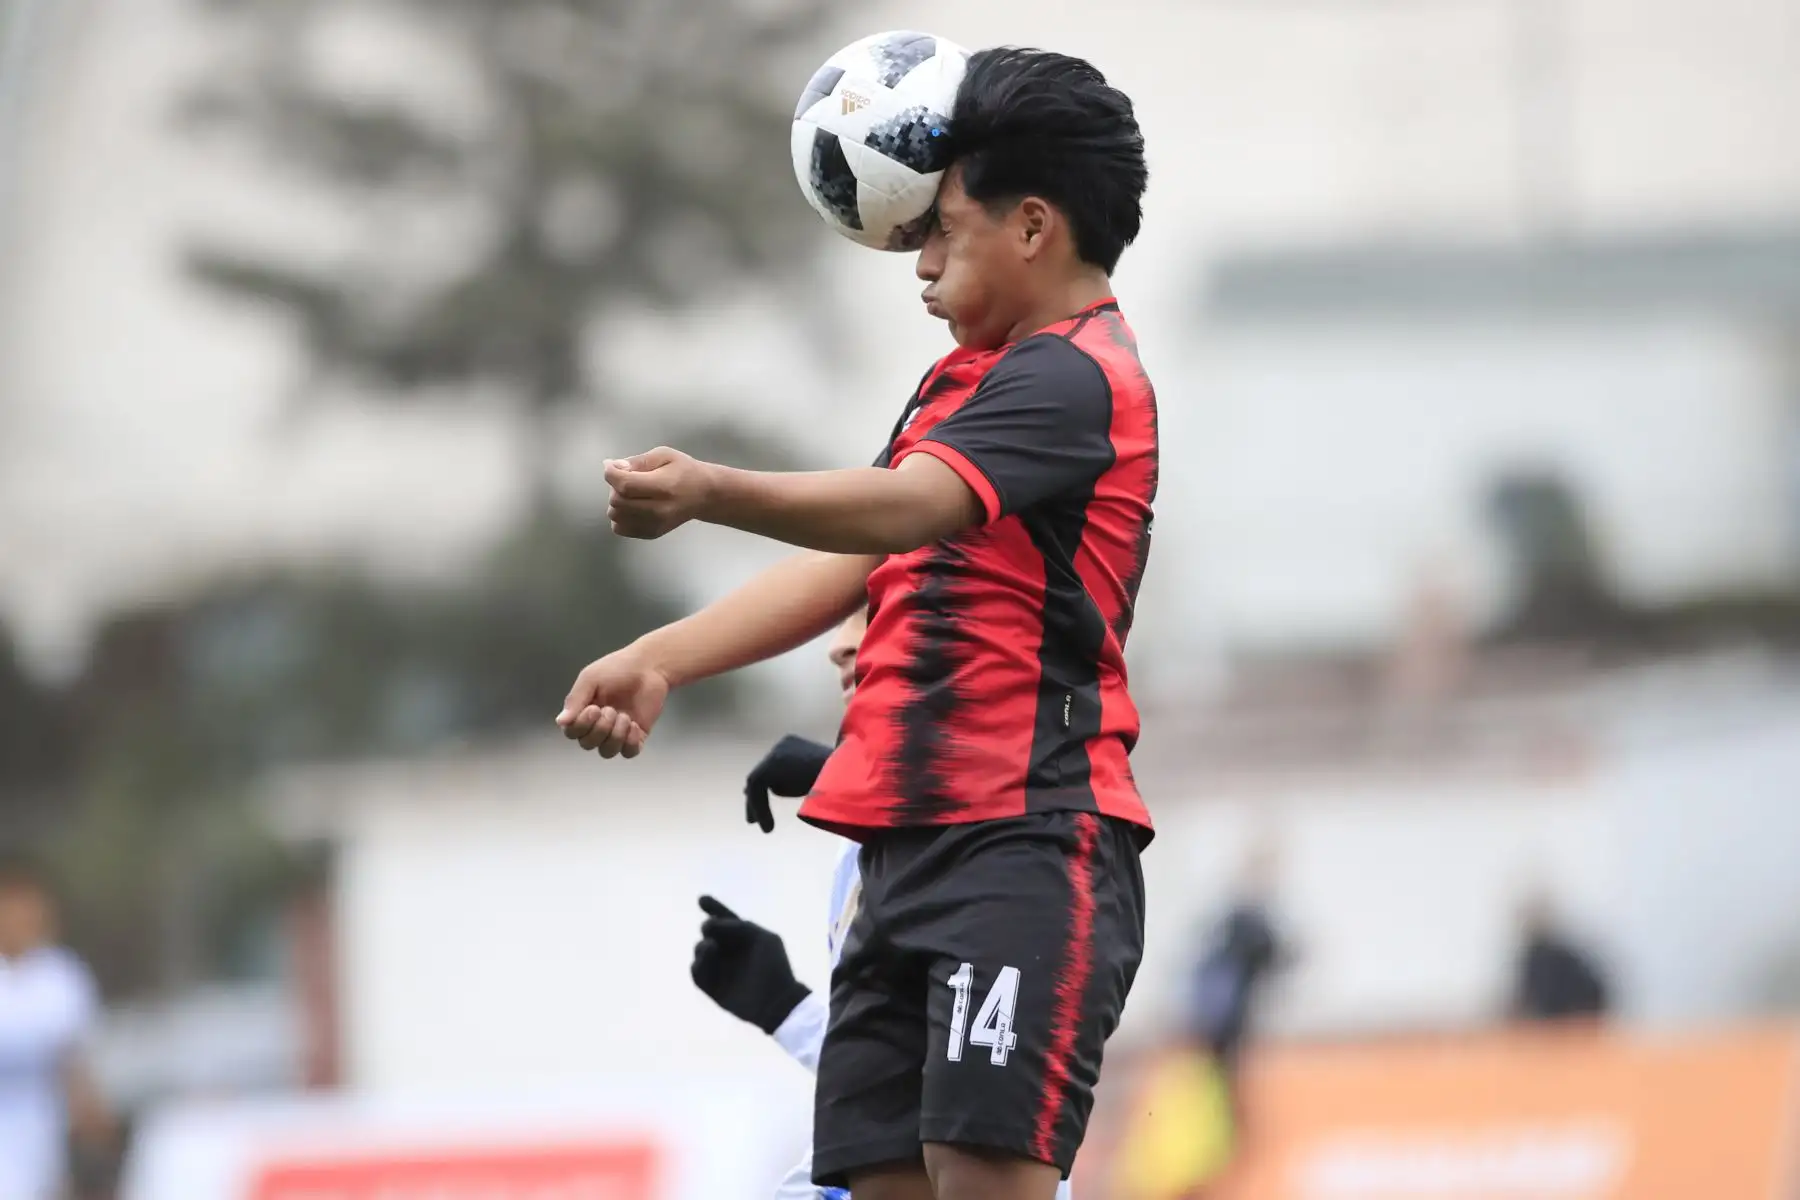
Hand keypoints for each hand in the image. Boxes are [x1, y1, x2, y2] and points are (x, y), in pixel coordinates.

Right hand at [556, 646, 669, 757]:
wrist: (649, 666)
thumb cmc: (617, 668)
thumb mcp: (590, 678)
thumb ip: (575, 700)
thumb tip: (560, 722)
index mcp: (583, 712)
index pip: (572, 732)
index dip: (581, 726)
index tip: (594, 709)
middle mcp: (597, 725)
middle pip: (588, 744)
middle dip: (600, 729)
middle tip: (611, 710)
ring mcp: (617, 732)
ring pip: (607, 752)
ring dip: (615, 736)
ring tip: (624, 717)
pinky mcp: (637, 736)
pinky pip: (628, 752)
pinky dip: (630, 742)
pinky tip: (634, 725)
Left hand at [605, 447, 715, 538]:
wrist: (705, 495)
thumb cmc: (685, 471)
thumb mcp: (664, 455)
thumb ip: (638, 461)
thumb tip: (614, 467)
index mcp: (663, 487)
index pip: (625, 485)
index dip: (611, 473)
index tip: (610, 465)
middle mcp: (658, 510)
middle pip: (617, 501)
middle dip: (614, 487)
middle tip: (626, 478)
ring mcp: (655, 525)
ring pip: (615, 516)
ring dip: (616, 502)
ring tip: (630, 493)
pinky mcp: (651, 534)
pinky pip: (620, 528)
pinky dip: (620, 516)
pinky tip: (632, 506)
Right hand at [690, 895, 810, 1033]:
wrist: (775, 1000)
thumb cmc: (774, 967)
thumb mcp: (764, 939)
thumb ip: (739, 927)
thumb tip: (711, 925)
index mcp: (743, 937)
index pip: (725, 919)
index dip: (713, 907)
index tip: (701, 899)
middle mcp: (729, 950)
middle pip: (709, 932)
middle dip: (708, 927)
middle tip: (710, 928)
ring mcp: (720, 968)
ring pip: (700, 950)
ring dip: (702, 947)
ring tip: (711, 948)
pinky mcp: (712, 987)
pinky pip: (696, 973)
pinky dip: (698, 966)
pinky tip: (704, 962)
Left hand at [744, 735, 834, 832]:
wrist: (845, 774)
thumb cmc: (841, 778)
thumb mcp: (817, 779)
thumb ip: (798, 782)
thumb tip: (779, 790)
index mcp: (794, 744)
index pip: (775, 767)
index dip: (769, 788)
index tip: (763, 808)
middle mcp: (782, 745)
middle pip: (763, 773)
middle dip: (756, 798)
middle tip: (753, 820)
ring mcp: (774, 754)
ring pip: (757, 782)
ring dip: (758, 807)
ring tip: (764, 828)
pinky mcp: (769, 767)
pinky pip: (757, 790)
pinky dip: (761, 809)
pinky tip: (768, 827)